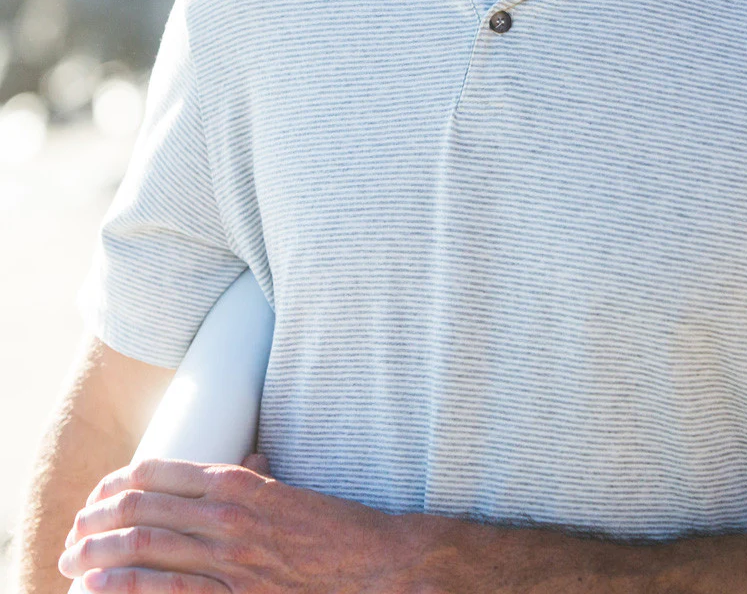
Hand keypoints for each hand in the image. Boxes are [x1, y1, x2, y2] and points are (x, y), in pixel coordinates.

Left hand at [58, 455, 421, 593]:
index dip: (117, 481)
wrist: (376, 565)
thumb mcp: (289, 491)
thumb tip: (238, 464)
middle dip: (95, 519)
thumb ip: (254, 480)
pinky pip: (165, 593)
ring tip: (73, 559)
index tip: (99, 492)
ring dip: (96, 553)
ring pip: (141, 550)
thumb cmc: (335, 527)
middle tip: (75, 528)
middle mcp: (226, 516)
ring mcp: (228, 559)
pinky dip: (123, 590)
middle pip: (139, 509)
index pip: (158, 471)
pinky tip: (96, 588)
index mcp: (238, 482)